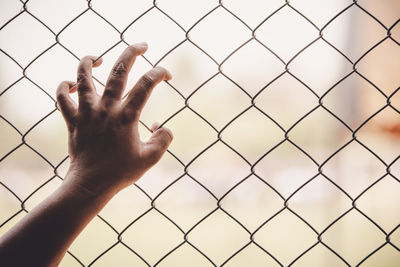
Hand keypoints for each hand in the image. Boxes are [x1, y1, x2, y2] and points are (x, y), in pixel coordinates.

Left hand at [56, 43, 172, 196]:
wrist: (90, 185)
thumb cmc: (120, 172)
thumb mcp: (150, 158)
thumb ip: (164, 139)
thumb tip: (162, 126)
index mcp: (126, 116)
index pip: (147, 84)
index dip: (160, 73)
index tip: (167, 75)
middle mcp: (106, 109)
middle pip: (118, 70)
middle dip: (132, 52)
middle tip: (142, 45)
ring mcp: (87, 112)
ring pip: (83, 77)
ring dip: (89, 62)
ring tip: (97, 57)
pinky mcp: (73, 120)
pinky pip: (62, 98)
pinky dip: (64, 88)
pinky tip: (71, 84)